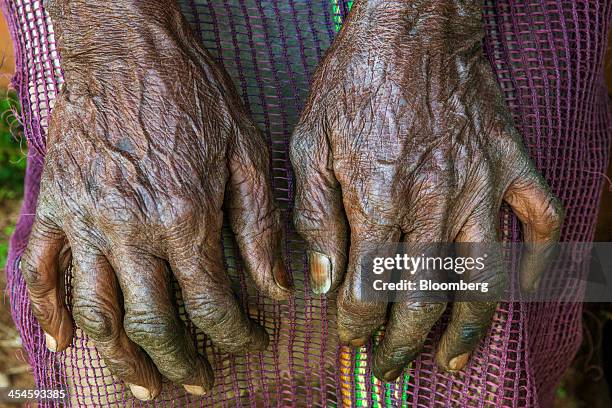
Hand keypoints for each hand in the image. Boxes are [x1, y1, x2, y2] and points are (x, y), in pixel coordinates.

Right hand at [21, 0, 290, 400]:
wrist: (128, 48)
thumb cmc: (194, 95)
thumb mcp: (247, 152)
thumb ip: (260, 226)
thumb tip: (277, 288)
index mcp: (186, 218)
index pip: (214, 304)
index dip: (237, 334)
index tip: (251, 342)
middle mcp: (131, 230)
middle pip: (154, 323)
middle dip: (181, 363)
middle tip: (199, 382)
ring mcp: (84, 221)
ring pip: (98, 314)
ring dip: (121, 360)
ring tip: (144, 386)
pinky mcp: (53, 207)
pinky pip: (40, 273)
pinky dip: (48, 314)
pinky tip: (65, 344)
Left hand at [290, 0, 561, 380]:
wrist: (411, 25)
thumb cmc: (354, 81)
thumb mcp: (309, 143)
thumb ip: (314, 215)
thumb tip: (322, 277)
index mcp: (379, 196)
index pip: (368, 285)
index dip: (356, 322)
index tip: (349, 337)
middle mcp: (435, 199)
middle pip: (423, 293)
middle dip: (404, 340)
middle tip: (391, 365)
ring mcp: (481, 181)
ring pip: (483, 274)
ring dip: (470, 325)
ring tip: (454, 358)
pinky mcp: (511, 160)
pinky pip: (539, 218)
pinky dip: (541, 259)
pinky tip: (527, 286)